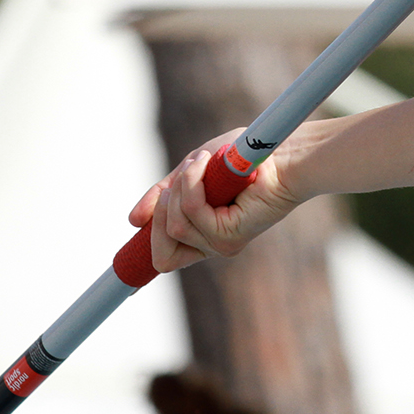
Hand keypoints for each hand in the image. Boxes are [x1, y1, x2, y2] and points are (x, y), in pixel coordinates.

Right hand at [127, 130, 304, 272]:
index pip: (163, 259)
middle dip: (160, 208)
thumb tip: (133, 221)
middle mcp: (211, 246)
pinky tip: (209, 163)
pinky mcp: (229, 236)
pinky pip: (191, 211)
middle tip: (181, 176)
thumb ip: (164, 196)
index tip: (134, 236)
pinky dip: (193, 182)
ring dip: (181, 186)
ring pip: (173, 226)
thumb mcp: (190, 174)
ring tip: (204, 162)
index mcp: (202, 236)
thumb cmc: (241, 159)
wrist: (281, 154)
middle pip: (160, 252)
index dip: (144, 251)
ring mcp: (220, 244)